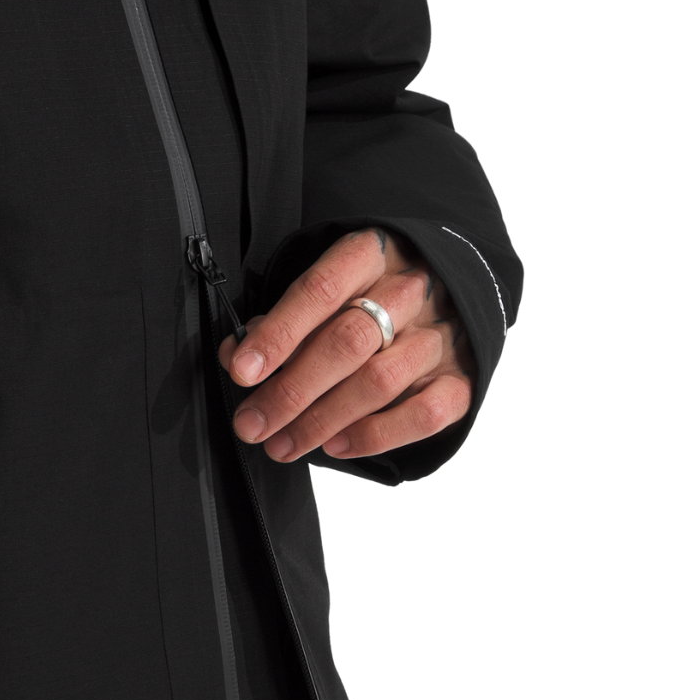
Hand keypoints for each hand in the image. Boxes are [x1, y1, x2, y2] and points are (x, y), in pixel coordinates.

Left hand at [222, 228, 474, 461]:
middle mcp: (409, 290)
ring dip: (322, 420)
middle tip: (253, 423)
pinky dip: (376, 435)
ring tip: (282, 444)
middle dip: (291, 390)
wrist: (447, 287)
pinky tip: (336, 445)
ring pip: (379, 381)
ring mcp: (440, 334)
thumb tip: (236, 357)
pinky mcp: (463, 376)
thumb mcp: (322, 287)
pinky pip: (425, 414)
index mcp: (368, 254)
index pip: (319, 290)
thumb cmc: (367, 292)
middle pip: (346, 342)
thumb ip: (279, 320)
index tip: (243, 371)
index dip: (278, 333)